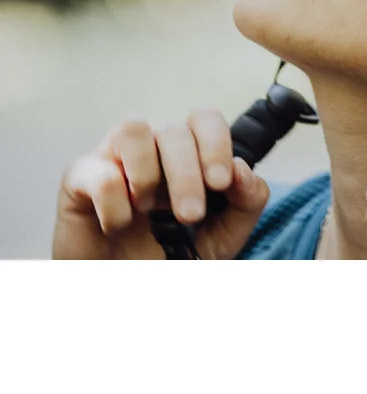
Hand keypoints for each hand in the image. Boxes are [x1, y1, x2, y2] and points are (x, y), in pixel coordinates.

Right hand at [52, 110, 269, 259]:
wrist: (125, 290)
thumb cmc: (174, 254)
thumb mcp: (225, 234)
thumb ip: (246, 200)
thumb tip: (242, 169)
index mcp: (188, 152)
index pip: (205, 118)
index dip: (217, 143)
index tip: (221, 183)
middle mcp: (152, 147)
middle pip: (174, 130)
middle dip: (187, 175)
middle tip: (190, 215)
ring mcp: (113, 158)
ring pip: (132, 128)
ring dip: (148, 172)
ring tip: (149, 209)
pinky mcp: (78, 179)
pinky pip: (97, 171)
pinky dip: (114, 202)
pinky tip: (119, 225)